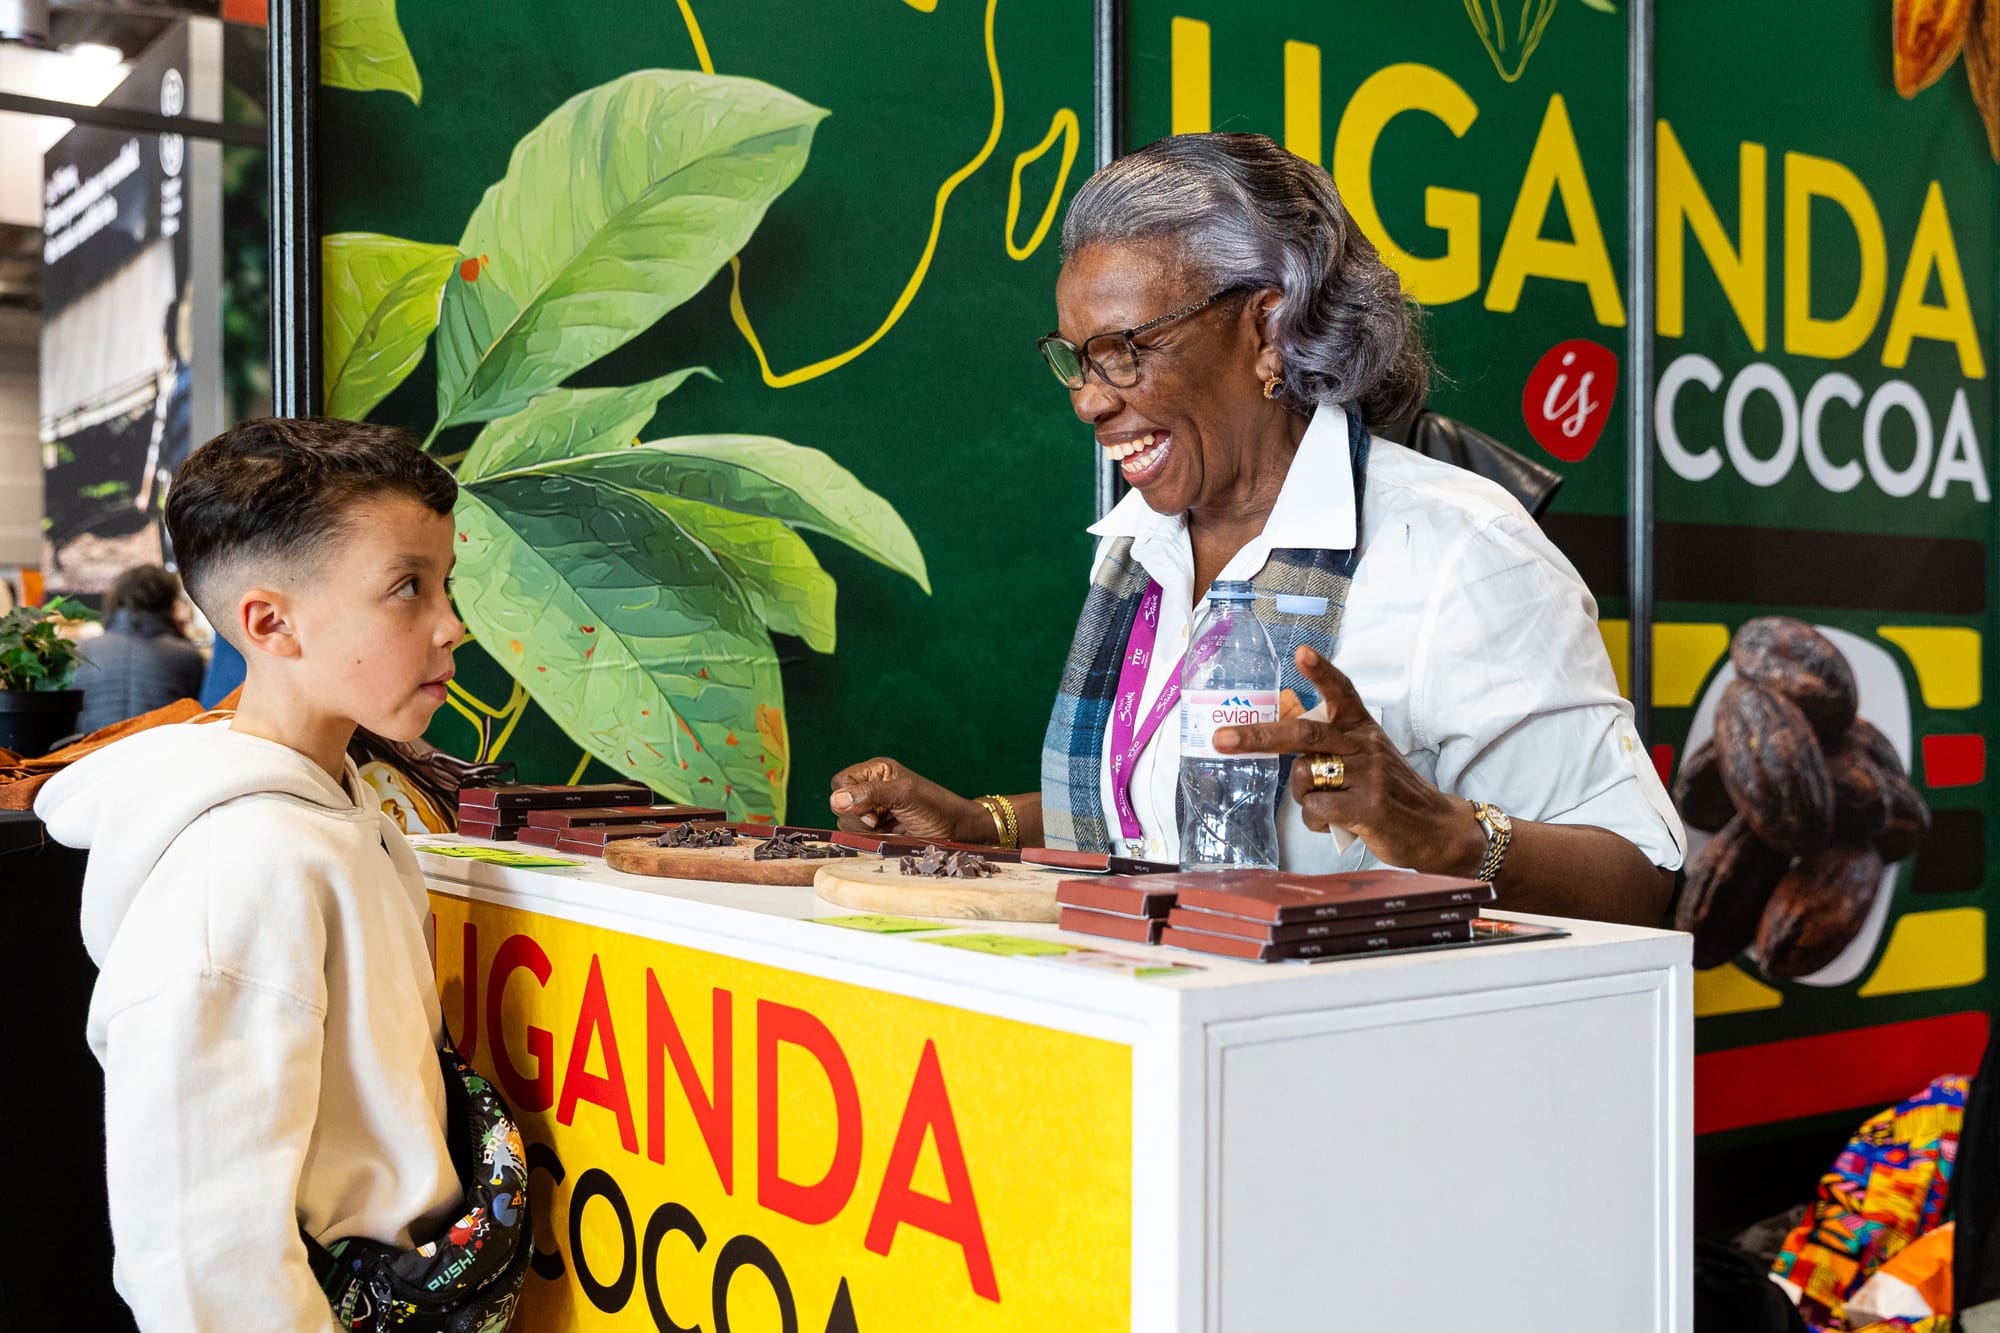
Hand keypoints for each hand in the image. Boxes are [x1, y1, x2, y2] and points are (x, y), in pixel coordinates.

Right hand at [828, 758, 987, 841]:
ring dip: (863, 830)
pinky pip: (856, 836)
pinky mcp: (875, 831)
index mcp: (876, 771)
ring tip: (887, 828)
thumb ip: (871, 793)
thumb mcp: (904, 795)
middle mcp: (870, 788)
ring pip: (845, 822)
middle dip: (857, 816)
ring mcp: (872, 811)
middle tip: (879, 821)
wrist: (955, 832)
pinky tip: (886, 836)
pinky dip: (868, 840)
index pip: (840, 781)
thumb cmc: (936, 807)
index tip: (871, 809)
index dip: (848, 796)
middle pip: (838, 803)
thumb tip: (838, 799)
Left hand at [1212, 645, 1485, 875]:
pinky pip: (1315, 809)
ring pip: (1302, 778)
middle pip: (1302, 734)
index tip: (1301, 652)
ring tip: (1331, 803)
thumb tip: (1275, 737)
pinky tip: (1338, 821)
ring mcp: (1368, 775)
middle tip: (1222, 739)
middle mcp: (1364, 744)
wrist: (1433, 828)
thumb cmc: (1388, 790)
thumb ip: (1329, 742)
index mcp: (1362, 726)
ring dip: (1303, 796)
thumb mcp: (1365, 754)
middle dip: (1257, 736)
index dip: (1321, 671)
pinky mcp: (1368, 807)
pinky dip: (1316, 819)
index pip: (1342, 691)